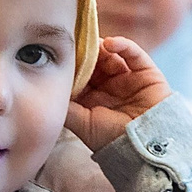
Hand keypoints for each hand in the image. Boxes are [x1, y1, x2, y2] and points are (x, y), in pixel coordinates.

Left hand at [65, 36, 175, 151]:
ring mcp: (128, 78)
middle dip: (83, 52)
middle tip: (73, 43)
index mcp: (93, 97)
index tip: (59, 52)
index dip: (71, 63)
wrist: (144, 148)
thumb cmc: (112, 139)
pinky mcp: (146, 72)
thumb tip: (45, 86)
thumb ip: (65, 104)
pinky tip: (109, 43)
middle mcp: (110, 86)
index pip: (80, 73)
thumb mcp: (81, 122)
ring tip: (89, 45)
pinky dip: (122, 44)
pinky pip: (134, 53)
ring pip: (111, 54)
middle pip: (94, 60)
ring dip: (98, 47)